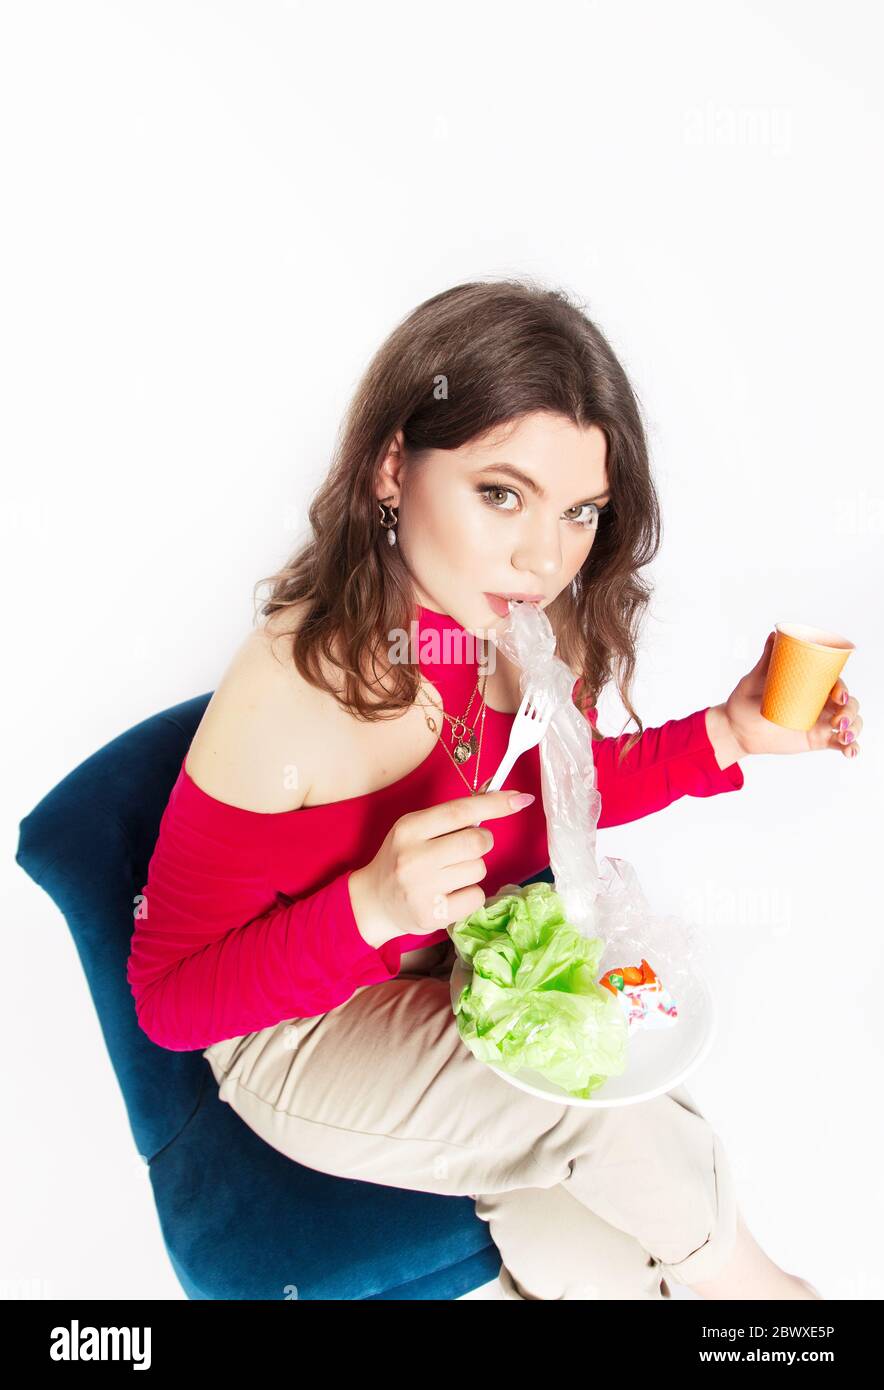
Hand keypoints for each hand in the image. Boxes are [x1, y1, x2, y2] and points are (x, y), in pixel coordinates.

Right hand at [347, 788, 534, 947]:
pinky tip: (450, 894)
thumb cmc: (402, 859)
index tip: (519, 800)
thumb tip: (495, 794)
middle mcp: (414, 858)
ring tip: (449, 875)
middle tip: (469, 847)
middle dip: (483, 842)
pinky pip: (476, 897)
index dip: (494, 804)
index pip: (460, 811)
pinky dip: (470, 894)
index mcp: (409, 829)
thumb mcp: (416, 830)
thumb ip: (451, 816)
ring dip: (473, 870)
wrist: (373, 901)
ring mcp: (422, 890)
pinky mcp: (433, 916)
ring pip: (479, 870)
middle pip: (476, 842)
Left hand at [719, 630, 861, 758]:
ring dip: (854, 728)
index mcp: (810, 685)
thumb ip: (766, 660)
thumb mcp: (755, 680)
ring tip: (843, 736)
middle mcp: (820, 702)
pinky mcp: (818, 740)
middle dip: (851, 710)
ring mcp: (820, 721)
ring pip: (850, 722)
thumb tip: (774, 635)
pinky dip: (851, 747)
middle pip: (849, 703)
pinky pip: (841, 744)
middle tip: (838, 720)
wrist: (736, 729)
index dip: (843, 689)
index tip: (839, 696)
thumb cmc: (744, 701)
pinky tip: (849, 751)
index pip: (835, 683)